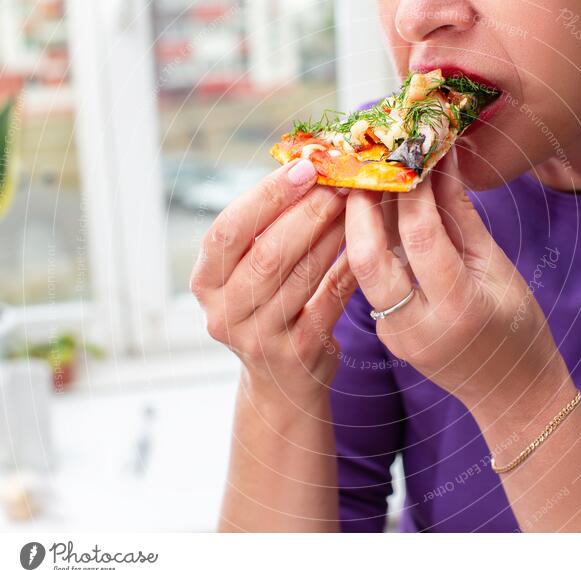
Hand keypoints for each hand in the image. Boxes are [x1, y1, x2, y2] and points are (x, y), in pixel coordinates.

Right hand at [191, 159, 356, 395]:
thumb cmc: (267, 310)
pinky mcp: (296, 354)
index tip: (303, 167)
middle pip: (267, 253)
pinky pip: (329, 300)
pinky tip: (368, 242)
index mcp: (205, 283)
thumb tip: (307, 167)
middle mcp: (223, 313)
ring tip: (358, 204)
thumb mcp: (249, 274)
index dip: (265, 196)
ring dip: (333, 234)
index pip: (227, 230)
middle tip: (341, 182)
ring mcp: (258, 338)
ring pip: (301, 275)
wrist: (280, 384)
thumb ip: (265, 230)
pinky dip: (348, 268)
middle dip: (308, 211)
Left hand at [345, 152, 570, 407]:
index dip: (412, 189)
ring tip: (367, 182)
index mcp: (457, 307)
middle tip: (365, 164)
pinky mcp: (386, 334)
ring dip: (358, 223)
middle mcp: (417, 326)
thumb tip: (440, 164)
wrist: (513, 394)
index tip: (409, 152)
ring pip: (361, 269)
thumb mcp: (498, 268)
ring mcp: (395, 336)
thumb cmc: (518, 327)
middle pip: (368, 256)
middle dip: (360, 204)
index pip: (421, 235)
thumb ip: (461, 217)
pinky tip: (379, 218)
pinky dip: (373, 246)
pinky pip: (372, 282)